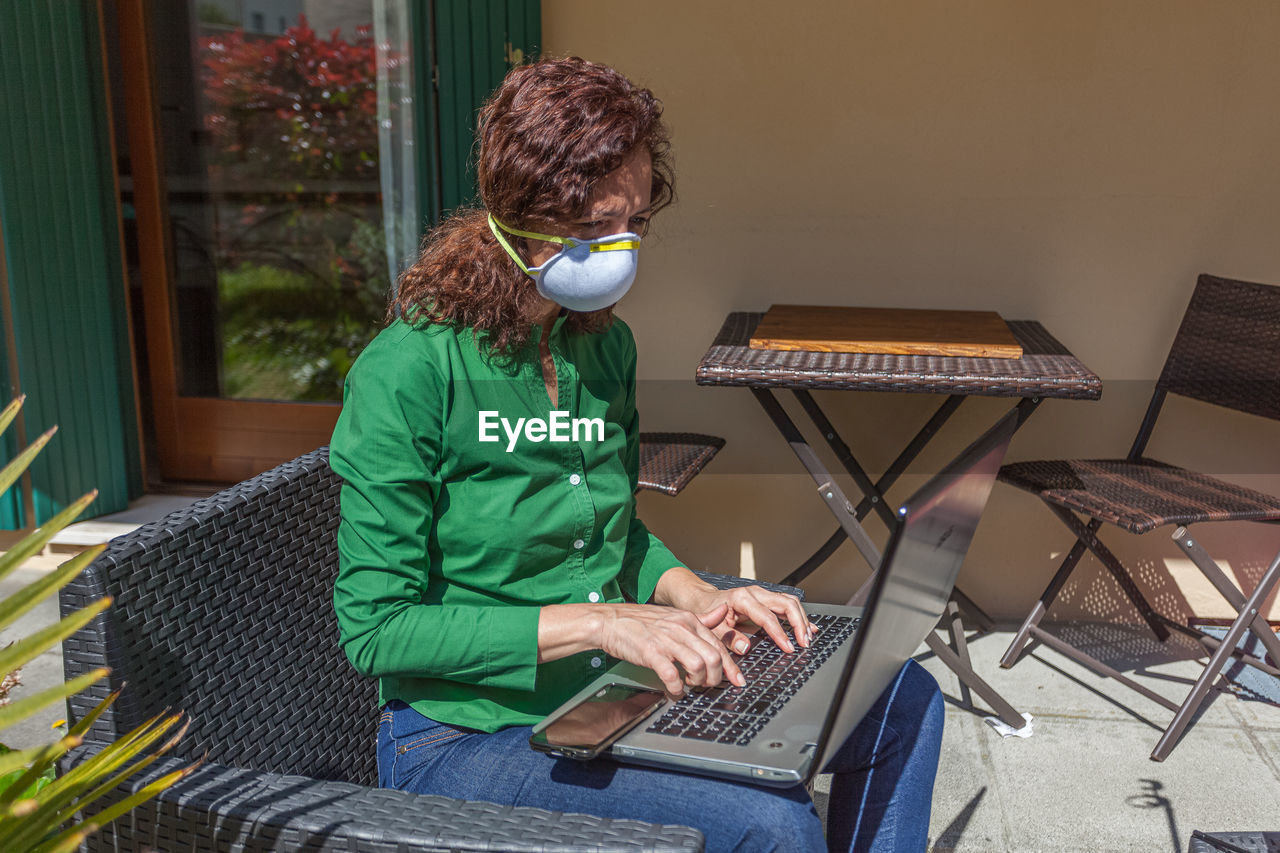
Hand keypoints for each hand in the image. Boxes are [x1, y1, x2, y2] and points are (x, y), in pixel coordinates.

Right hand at [597, 602, 745, 696]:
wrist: (609, 620)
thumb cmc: (640, 621)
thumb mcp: (674, 615)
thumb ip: (700, 618)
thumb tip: (723, 613)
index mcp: (689, 620)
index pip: (719, 645)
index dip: (731, 666)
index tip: (738, 681)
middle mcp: (681, 628)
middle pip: (714, 657)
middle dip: (716, 678)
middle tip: (707, 684)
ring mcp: (666, 640)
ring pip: (699, 665)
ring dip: (698, 681)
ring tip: (690, 685)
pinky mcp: (651, 652)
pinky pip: (672, 675)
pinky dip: (676, 688)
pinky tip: (674, 690)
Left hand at [656, 570, 814, 657]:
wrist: (702, 599)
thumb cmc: (706, 611)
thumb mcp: (712, 627)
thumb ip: (728, 638)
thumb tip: (745, 647)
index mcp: (742, 598)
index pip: (767, 616)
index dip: (780, 633)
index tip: (788, 648)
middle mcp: (755, 593)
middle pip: (786, 604)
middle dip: (798, 624)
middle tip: (804, 643)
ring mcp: (762, 595)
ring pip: (790, 602)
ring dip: (802, 619)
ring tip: (808, 637)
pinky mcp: (766, 600)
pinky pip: (787, 605)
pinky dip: (799, 616)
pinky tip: (809, 627)